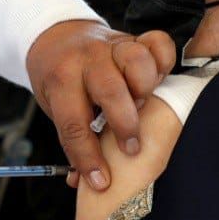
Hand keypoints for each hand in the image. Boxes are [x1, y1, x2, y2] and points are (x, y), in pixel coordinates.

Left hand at [26, 20, 175, 189]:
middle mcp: (87, 60)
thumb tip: (82, 181)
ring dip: (144, 88)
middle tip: (130, 148)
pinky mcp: (134, 38)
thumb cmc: (59, 80)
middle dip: (124, 124)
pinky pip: (158, 43)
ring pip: (137, 60)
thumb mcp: (54, 107)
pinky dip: (164, 61)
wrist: (55, 37)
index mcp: (61, 80)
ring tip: (143, 106)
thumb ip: (72, 140)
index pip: (74, 124)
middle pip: (110, 90)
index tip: (101, 182)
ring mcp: (112, 46)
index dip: (88, 157)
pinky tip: (158, 79)